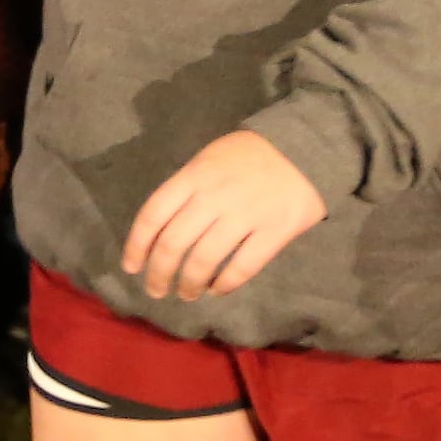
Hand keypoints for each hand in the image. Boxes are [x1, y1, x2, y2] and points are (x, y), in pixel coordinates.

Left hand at [122, 130, 326, 302]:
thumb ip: (187, 187)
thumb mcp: (210, 158)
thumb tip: (163, 228)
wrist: (308, 147)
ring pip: (204, 260)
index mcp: (194, 176)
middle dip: (159, 274)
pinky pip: (242, 267)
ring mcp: (245, 215)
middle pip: (174, 244)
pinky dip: (224, 284)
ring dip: (189, 284)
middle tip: (157, 290)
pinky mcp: (274, 232)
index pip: (153, 215)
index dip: (137, 246)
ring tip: (187, 294)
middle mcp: (214, 197)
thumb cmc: (252, 155)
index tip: (132, 267)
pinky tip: (217, 289)